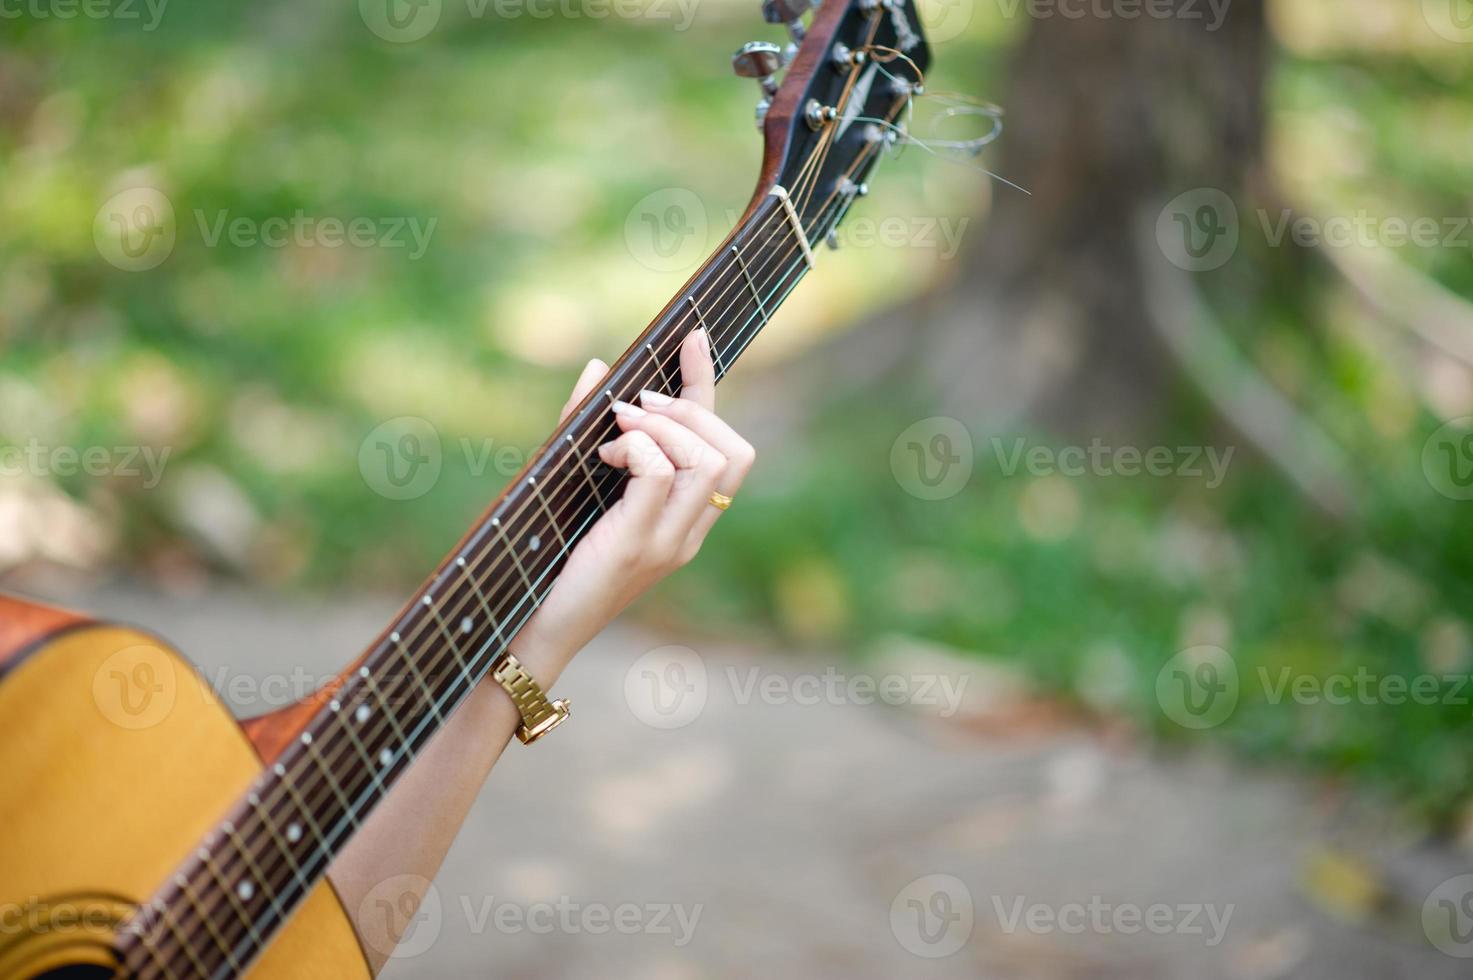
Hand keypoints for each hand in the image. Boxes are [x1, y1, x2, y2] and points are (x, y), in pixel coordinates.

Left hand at [507, 329, 754, 674]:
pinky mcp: (638, 545)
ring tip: (618, 428)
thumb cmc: (545, 558)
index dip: (709, 387)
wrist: (526, 629)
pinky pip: (660, 475)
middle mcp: (687, 532)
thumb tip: (599, 368)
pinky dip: (636, 447)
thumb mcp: (569, 482)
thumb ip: (583, 427)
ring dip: (663, 427)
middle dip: (690, 408)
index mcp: (682, 519)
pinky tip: (604, 453)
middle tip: (635, 404)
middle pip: (733, 453)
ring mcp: (668, 543)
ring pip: (706, 461)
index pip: (724, 449)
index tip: (693, 338)